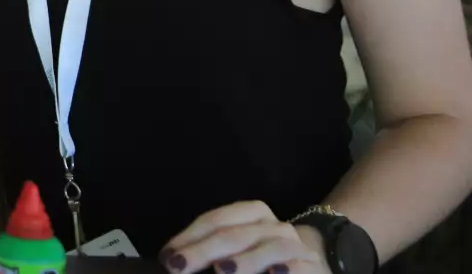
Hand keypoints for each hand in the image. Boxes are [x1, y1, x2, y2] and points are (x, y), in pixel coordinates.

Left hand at [160, 201, 329, 273]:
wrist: (314, 262)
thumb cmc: (261, 256)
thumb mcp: (237, 246)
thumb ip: (209, 249)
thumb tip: (173, 258)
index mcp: (250, 212)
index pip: (214, 221)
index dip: (188, 238)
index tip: (167, 256)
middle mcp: (272, 224)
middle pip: (233, 235)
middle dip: (203, 252)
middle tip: (179, 265)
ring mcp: (293, 244)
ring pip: (267, 248)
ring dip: (244, 261)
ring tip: (223, 270)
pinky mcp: (311, 265)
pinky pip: (297, 267)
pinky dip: (285, 270)